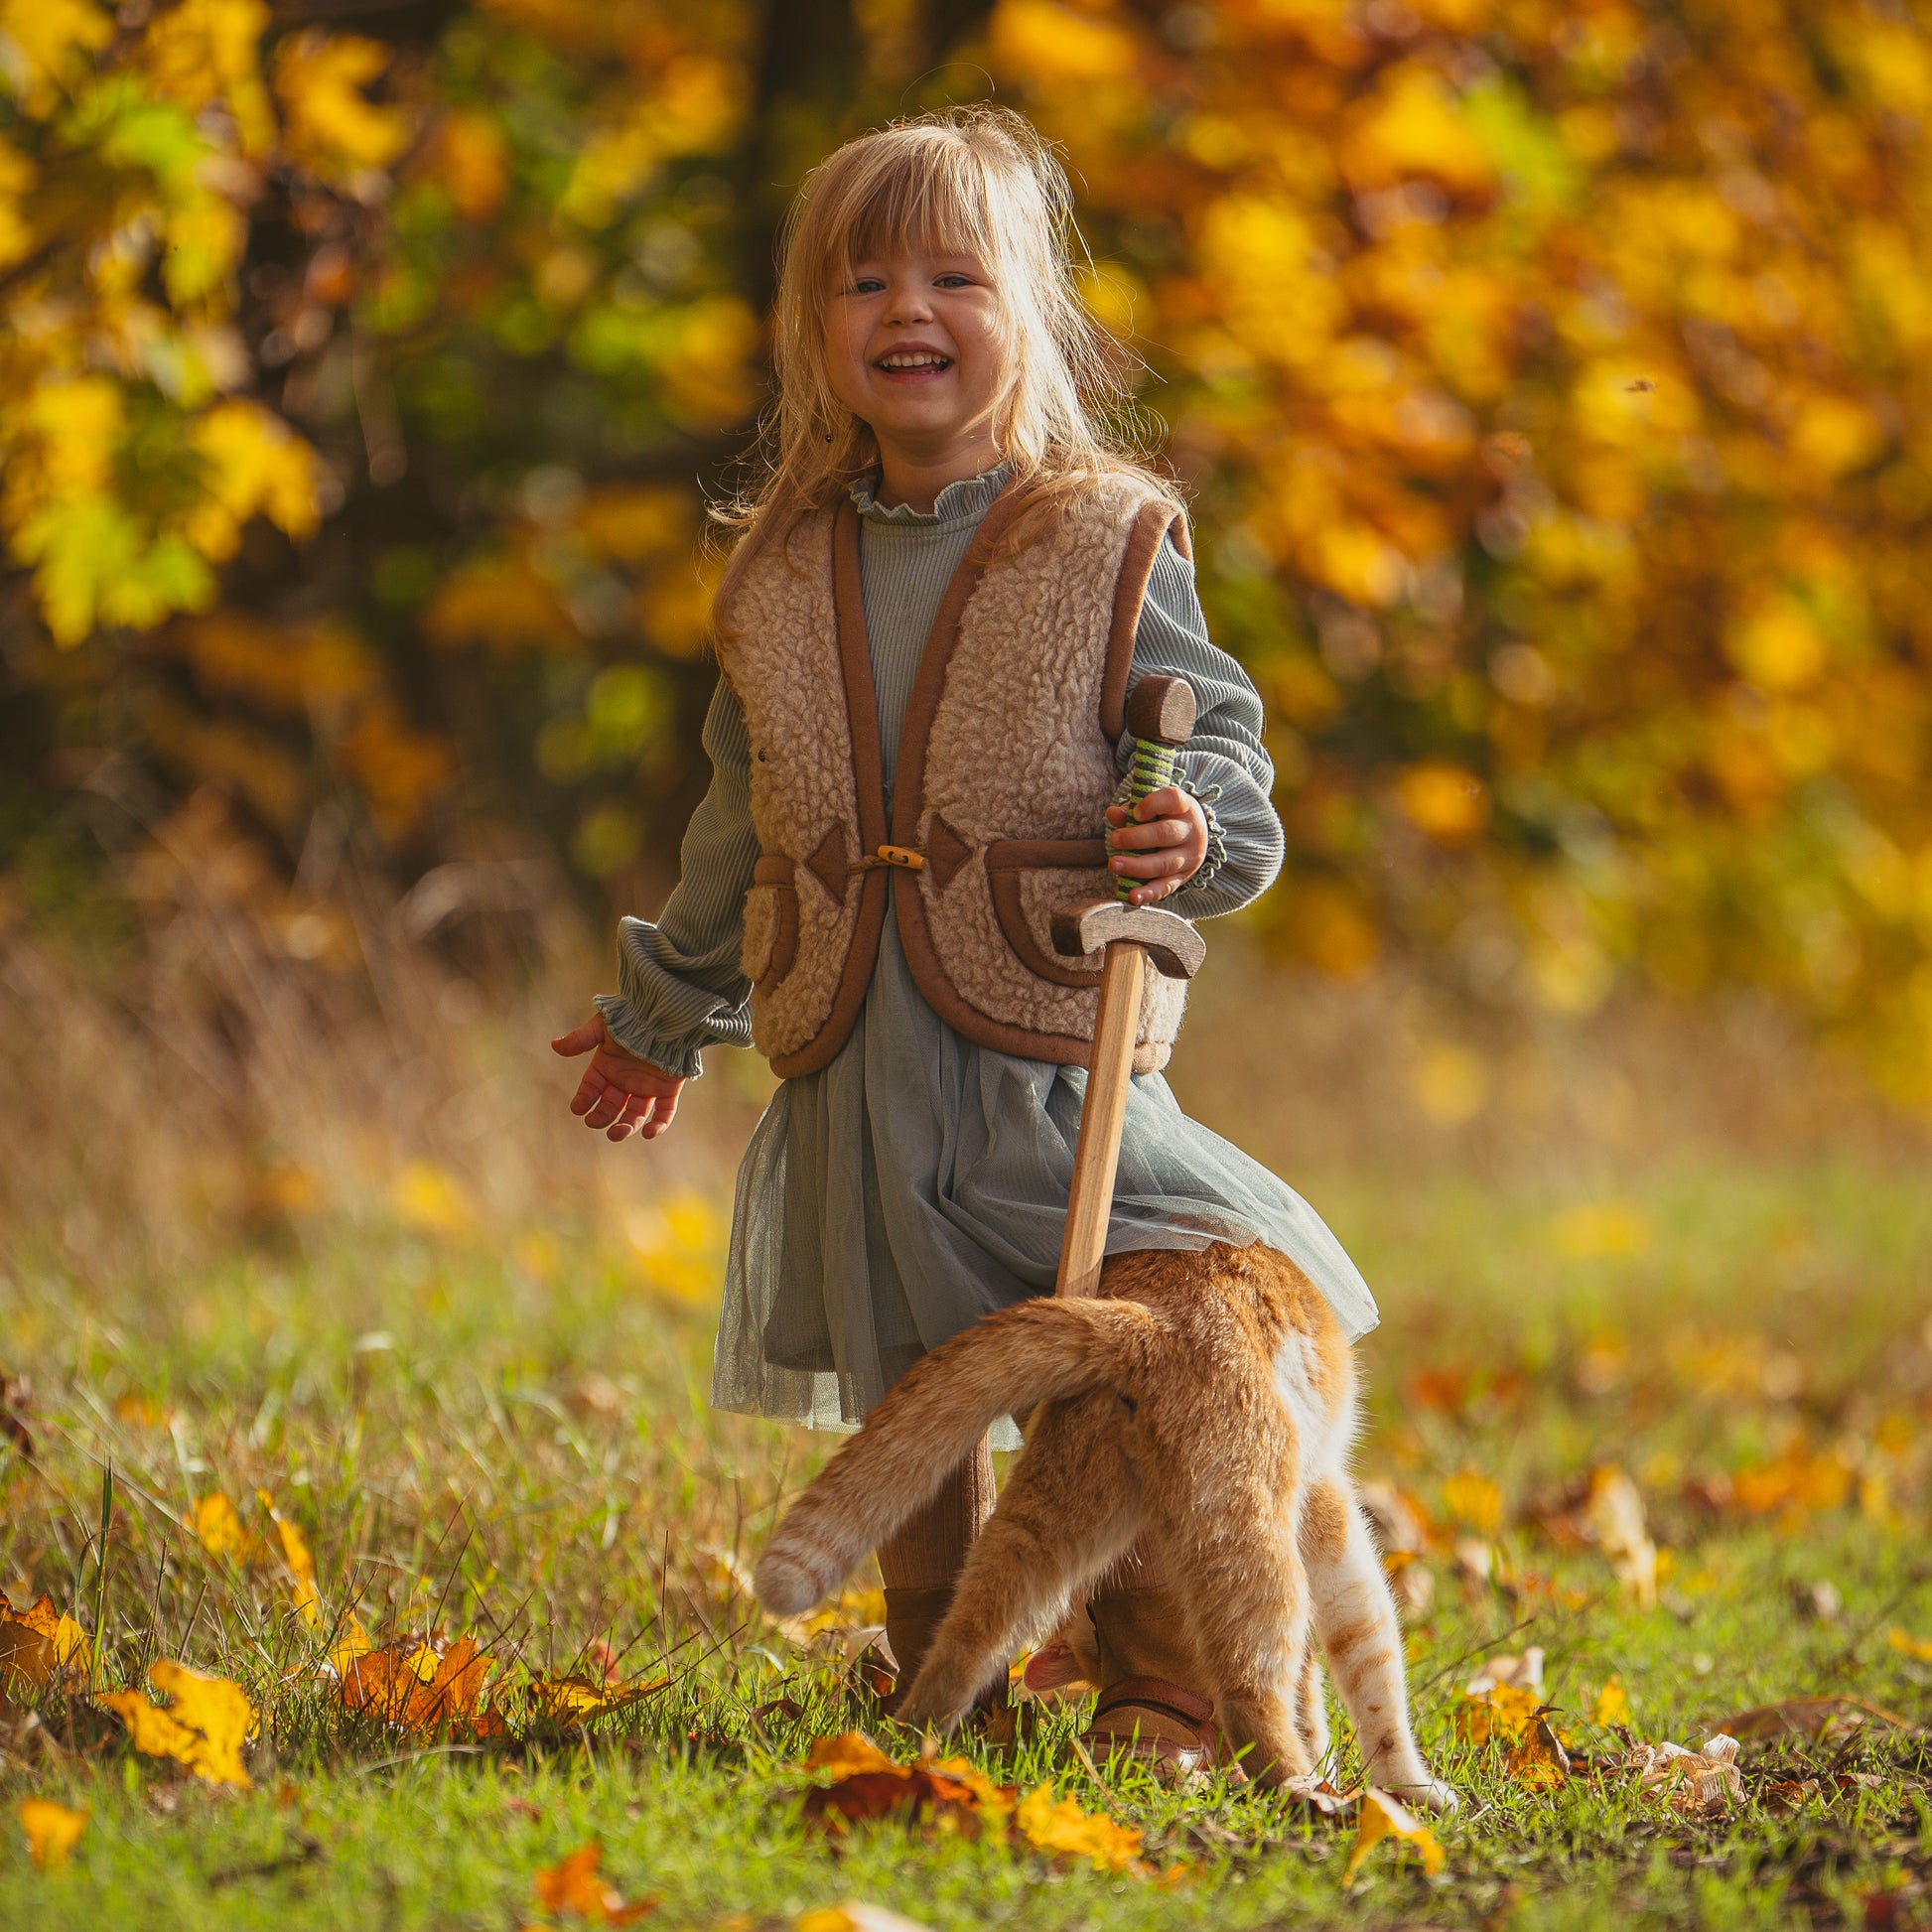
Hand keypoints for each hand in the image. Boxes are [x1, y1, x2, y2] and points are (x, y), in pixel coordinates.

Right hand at [551, 1017, 685, 1141]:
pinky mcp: (669, 1089)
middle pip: (611, 1105)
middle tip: (594, 1122)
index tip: (577, 1108)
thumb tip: (555, 1045)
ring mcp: (648, 1086)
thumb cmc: (632, 1016)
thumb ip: (581, 1038)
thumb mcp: (603, 1026)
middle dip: (602, 1116)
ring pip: (635, 1113)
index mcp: (608, 1065)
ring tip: (616, 1134)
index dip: (584, 1099)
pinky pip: (665, 1111)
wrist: (665, 1013)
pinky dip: (659, 1125)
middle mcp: (626, 1079)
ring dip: (626, 1126)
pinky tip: (649, 1133)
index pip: (592, 1088)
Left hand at [1104, 785, 1208, 906]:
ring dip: (1137, 866)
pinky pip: (1166, 887)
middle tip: (1114, 839)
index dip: (1152, 805)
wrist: (1191, 836)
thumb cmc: (1164, 817)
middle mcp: (1191, 831)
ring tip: (1114, 864)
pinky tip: (1132, 896)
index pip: (1172, 799)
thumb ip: (1131, 810)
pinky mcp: (1183, 877)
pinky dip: (1149, 893)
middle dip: (1137, 838)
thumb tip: (1112, 814)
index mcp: (1184, 806)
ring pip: (1165, 863)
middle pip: (1166, 834)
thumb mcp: (1151, 808)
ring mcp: (1190, 856)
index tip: (1135, 813)